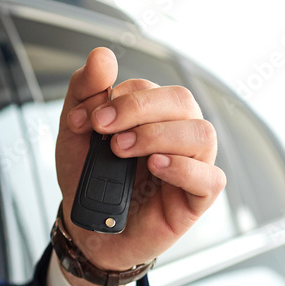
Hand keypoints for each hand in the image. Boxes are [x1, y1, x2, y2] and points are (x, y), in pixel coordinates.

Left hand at [56, 48, 225, 285]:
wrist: (87, 229)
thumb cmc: (88, 180)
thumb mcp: (74, 135)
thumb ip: (84, 93)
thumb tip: (102, 56)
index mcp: (150, 115)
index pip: (148, 88)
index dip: (115, 98)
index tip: (84, 120)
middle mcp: (176, 134)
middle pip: (181, 101)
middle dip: (139, 109)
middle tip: (103, 129)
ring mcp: (191, 165)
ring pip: (201, 134)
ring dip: (158, 135)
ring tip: (121, 150)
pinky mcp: (196, 199)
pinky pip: (210, 178)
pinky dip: (183, 169)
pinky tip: (155, 167)